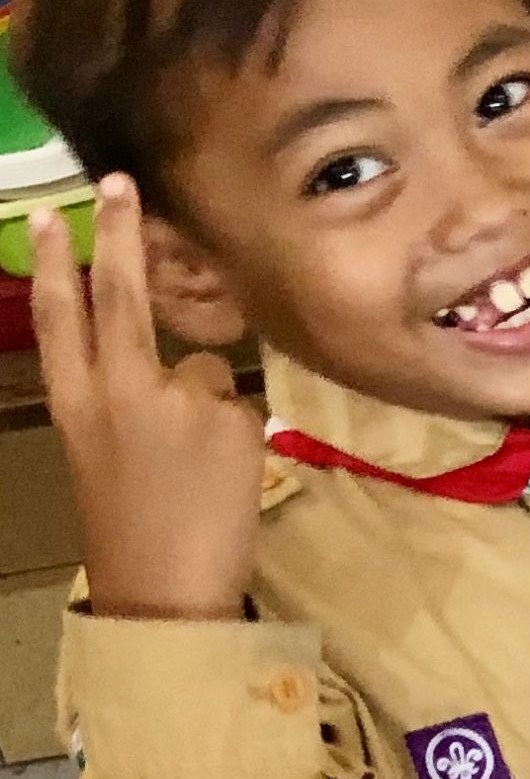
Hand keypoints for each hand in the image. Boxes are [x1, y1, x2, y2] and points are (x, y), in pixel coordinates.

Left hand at [33, 176, 261, 621]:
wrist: (163, 592)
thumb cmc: (205, 508)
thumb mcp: (232, 432)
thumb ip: (207, 384)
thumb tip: (190, 373)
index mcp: (127, 383)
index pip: (120, 292)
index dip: (122, 237)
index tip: (120, 186)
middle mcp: (89, 395)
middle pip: (64, 312)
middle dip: (60, 259)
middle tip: (49, 212)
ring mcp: (81, 425)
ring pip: (62, 344)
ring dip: (58, 296)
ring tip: (56, 259)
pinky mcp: (88, 453)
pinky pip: (81, 374)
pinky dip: (80, 340)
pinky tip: (102, 339)